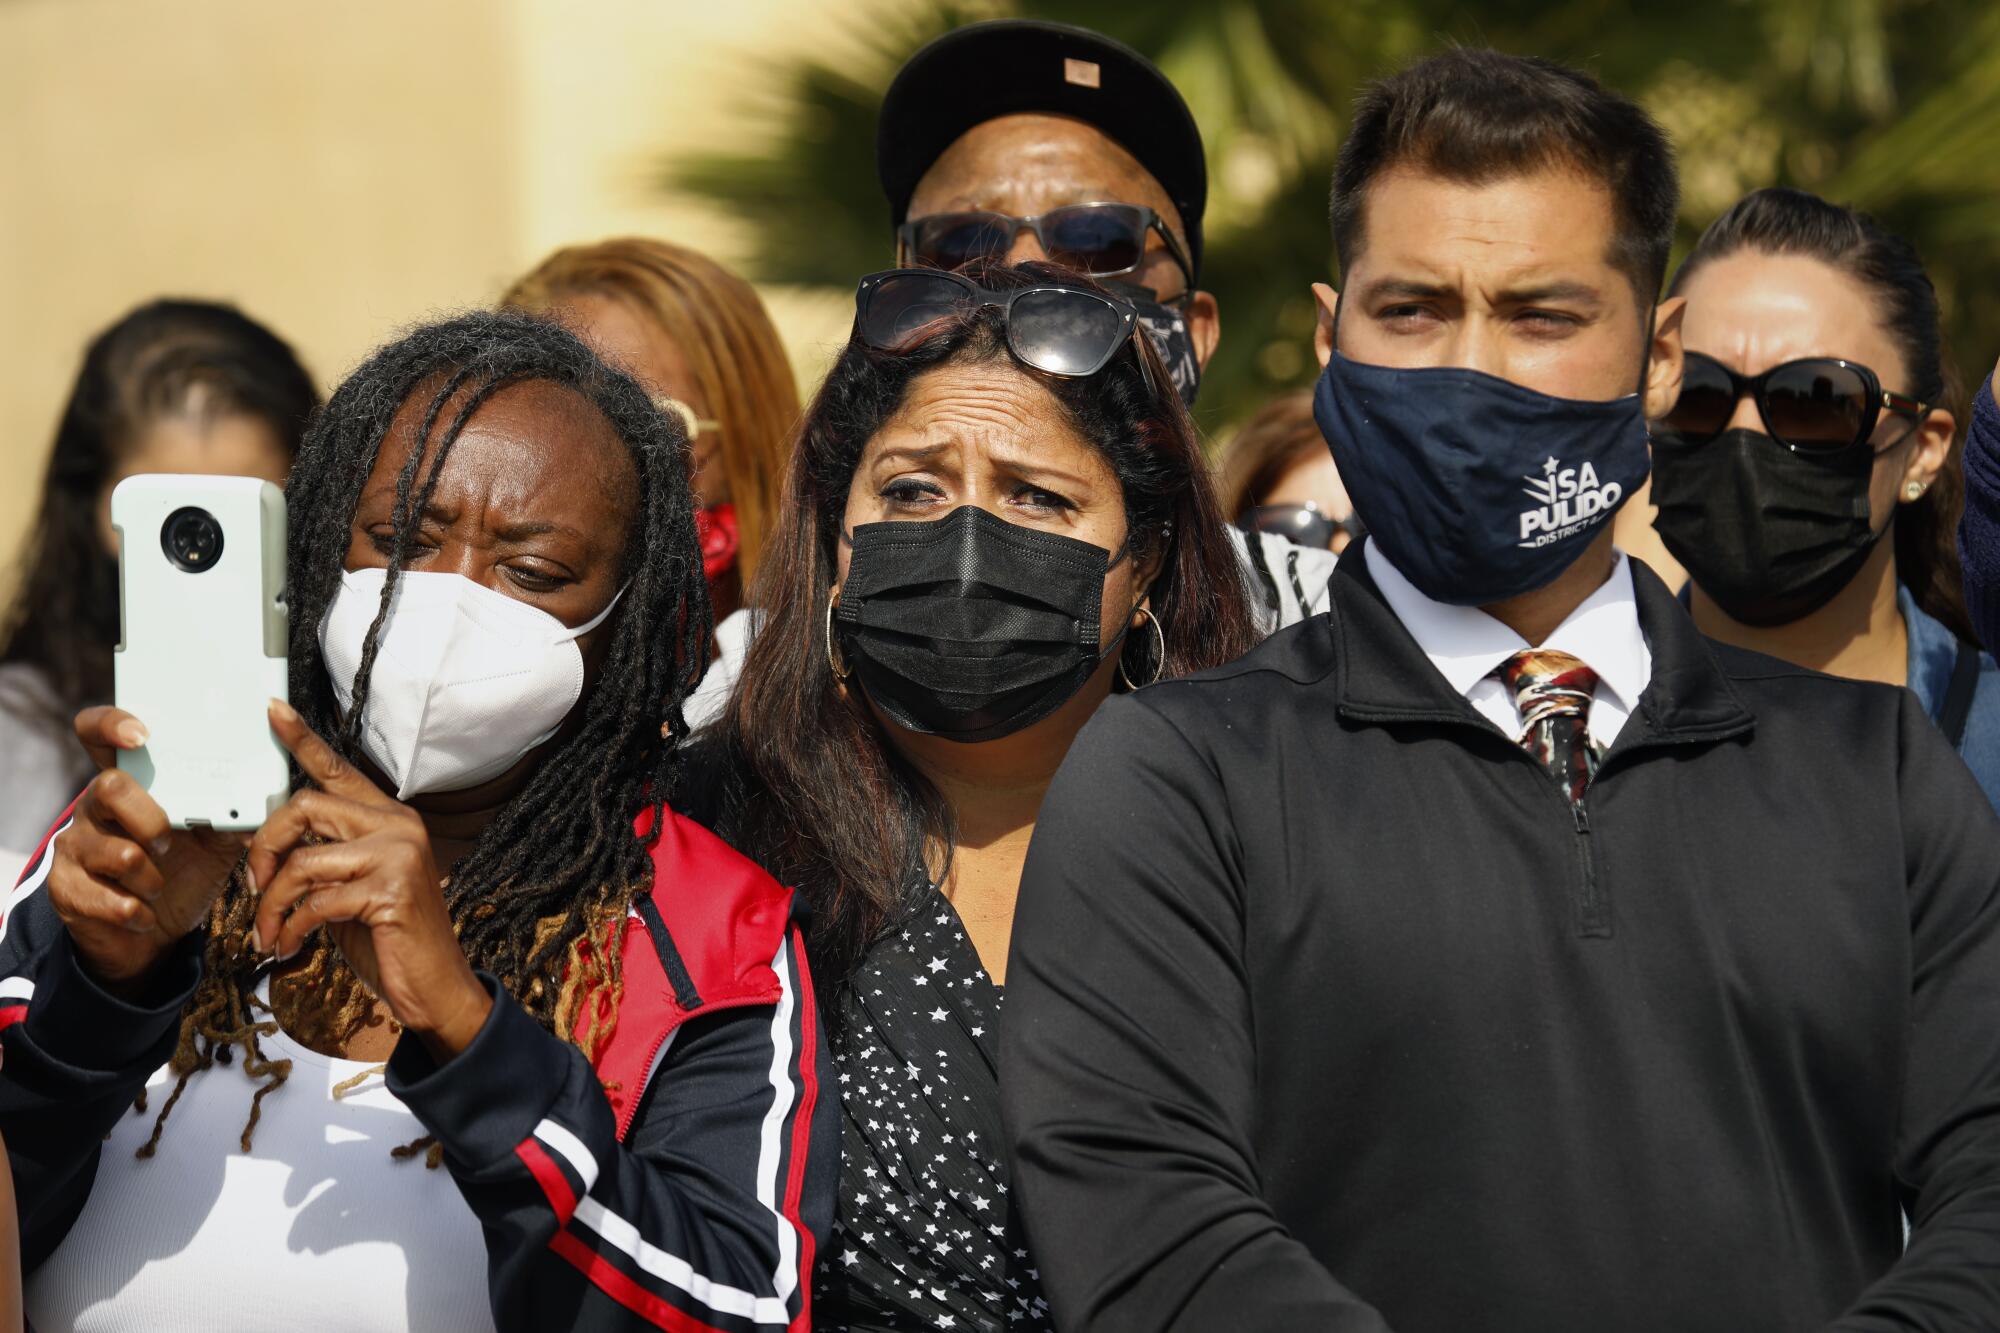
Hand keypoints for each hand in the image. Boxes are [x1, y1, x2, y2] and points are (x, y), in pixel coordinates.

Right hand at [47, 707, 247, 993]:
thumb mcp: (216, 842)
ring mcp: (74, 846)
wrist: (153, 935)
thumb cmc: (184, 874)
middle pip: (109, 787)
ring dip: (151, 878)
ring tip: (159, 888)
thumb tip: (262, 803)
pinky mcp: (64, 888)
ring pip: (115, 852)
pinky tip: (144, 915)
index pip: (99, 735)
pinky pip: (106, 898)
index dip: (111, 723)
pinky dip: (137, 911)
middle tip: (169, 842)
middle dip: (151, 818)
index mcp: (130, 786)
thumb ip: (233, 816)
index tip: (141, 734)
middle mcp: (94, 808)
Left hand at [248, 700, 491, 1058]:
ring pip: (302, 861)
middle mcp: (398, 825)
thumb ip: (325, 859)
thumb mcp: (350, 890)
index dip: (302, 739)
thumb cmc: (389, 939)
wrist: (433, 987)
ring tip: (269, 933)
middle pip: (305, 806)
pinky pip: (315, 900)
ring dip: (272, 904)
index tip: (271, 710)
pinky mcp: (391, 889)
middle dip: (263, 847)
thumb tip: (271, 848)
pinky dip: (291, 928)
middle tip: (254, 888)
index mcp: (390, 819)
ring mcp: (398, 855)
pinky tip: (289, 946)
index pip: (339, 770)